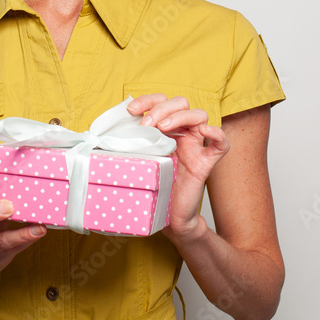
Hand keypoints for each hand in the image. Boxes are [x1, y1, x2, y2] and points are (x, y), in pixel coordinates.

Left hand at [127, 94, 229, 236]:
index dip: (148, 100)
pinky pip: (221, 143)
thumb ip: (126, 146)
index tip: (132, 111)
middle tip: (147, 125)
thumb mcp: (135, 161)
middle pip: (181, 103)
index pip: (161, 101)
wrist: (166, 219)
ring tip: (164, 128)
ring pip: (200, 114)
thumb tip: (98, 136)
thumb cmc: (151, 189)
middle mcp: (181, 134)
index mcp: (164, 130)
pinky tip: (205, 131)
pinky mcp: (206, 163)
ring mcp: (196, 147)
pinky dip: (217, 133)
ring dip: (181, 116)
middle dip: (163, 108)